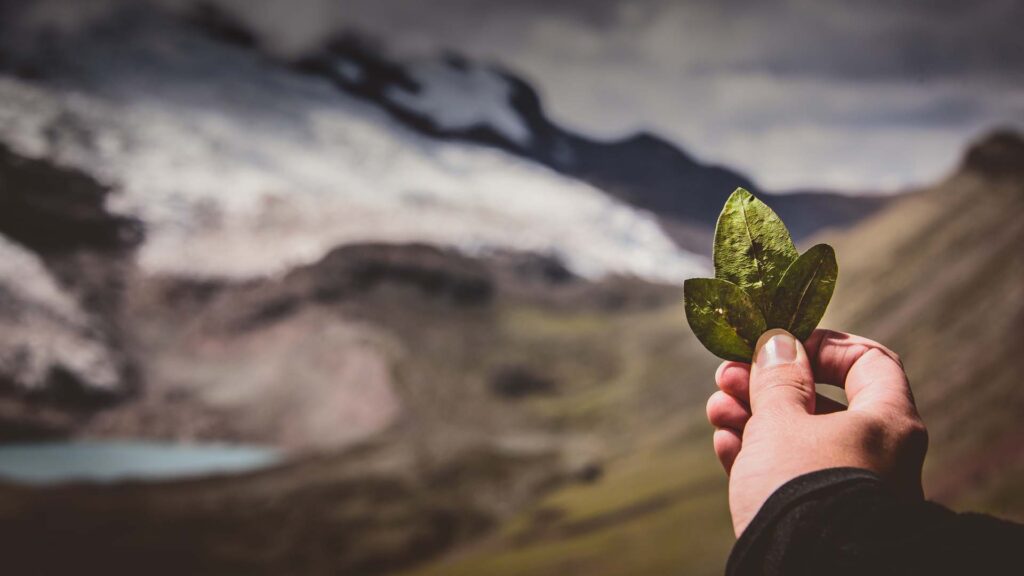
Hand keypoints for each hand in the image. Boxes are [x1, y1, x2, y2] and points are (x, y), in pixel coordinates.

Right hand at [706, 328, 928, 536]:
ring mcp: (847, 487)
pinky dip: (757, 456)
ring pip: (798, 438)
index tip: (780, 344)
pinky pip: (790, 475)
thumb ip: (777, 378)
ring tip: (716, 409)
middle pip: (820, 401)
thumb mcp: (781, 422)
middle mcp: (876, 454)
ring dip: (752, 416)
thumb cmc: (800, 487)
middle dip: (766, 384)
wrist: (804, 574)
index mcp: (886, 423)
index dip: (823, 345)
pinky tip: (725, 444)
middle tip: (727, 375)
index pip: (868, 362)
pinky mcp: (819, 515)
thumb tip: (779, 342)